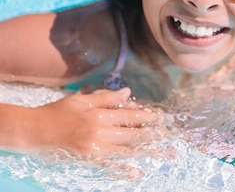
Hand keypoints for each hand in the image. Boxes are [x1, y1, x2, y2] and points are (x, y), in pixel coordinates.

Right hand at [26, 87, 159, 156]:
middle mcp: (100, 131)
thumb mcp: (83, 100)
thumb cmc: (58, 112)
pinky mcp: (88, 159)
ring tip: (163, 153)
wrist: (35, 130)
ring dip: (146, 151)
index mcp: (100, 114)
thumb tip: (128, 92)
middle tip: (169, 136)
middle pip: (132, 134)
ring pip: (126, 149)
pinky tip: (136, 172)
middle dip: (153, 134)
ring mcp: (95, 147)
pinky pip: (109, 165)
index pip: (130, 116)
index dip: (147, 117)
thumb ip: (107, 98)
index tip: (161, 118)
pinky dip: (123, 169)